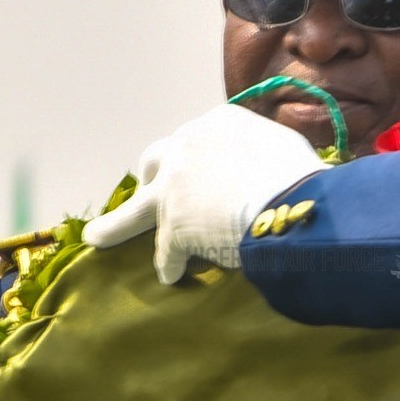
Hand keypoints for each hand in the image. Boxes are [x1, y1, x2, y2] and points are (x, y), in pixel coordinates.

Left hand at [84, 105, 324, 284]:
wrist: (293, 203)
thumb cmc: (302, 176)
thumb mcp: (282, 146)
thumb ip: (261, 151)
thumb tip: (270, 164)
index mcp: (216, 124)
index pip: (192, 141)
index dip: (191, 161)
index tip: (194, 172)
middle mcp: (186, 149)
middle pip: (153, 163)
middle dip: (149, 178)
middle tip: (148, 193)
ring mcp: (174, 189)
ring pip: (135, 210)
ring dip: (115, 226)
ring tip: (97, 237)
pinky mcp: (173, 227)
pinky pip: (165, 252)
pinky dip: (169, 264)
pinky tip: (171, 276)